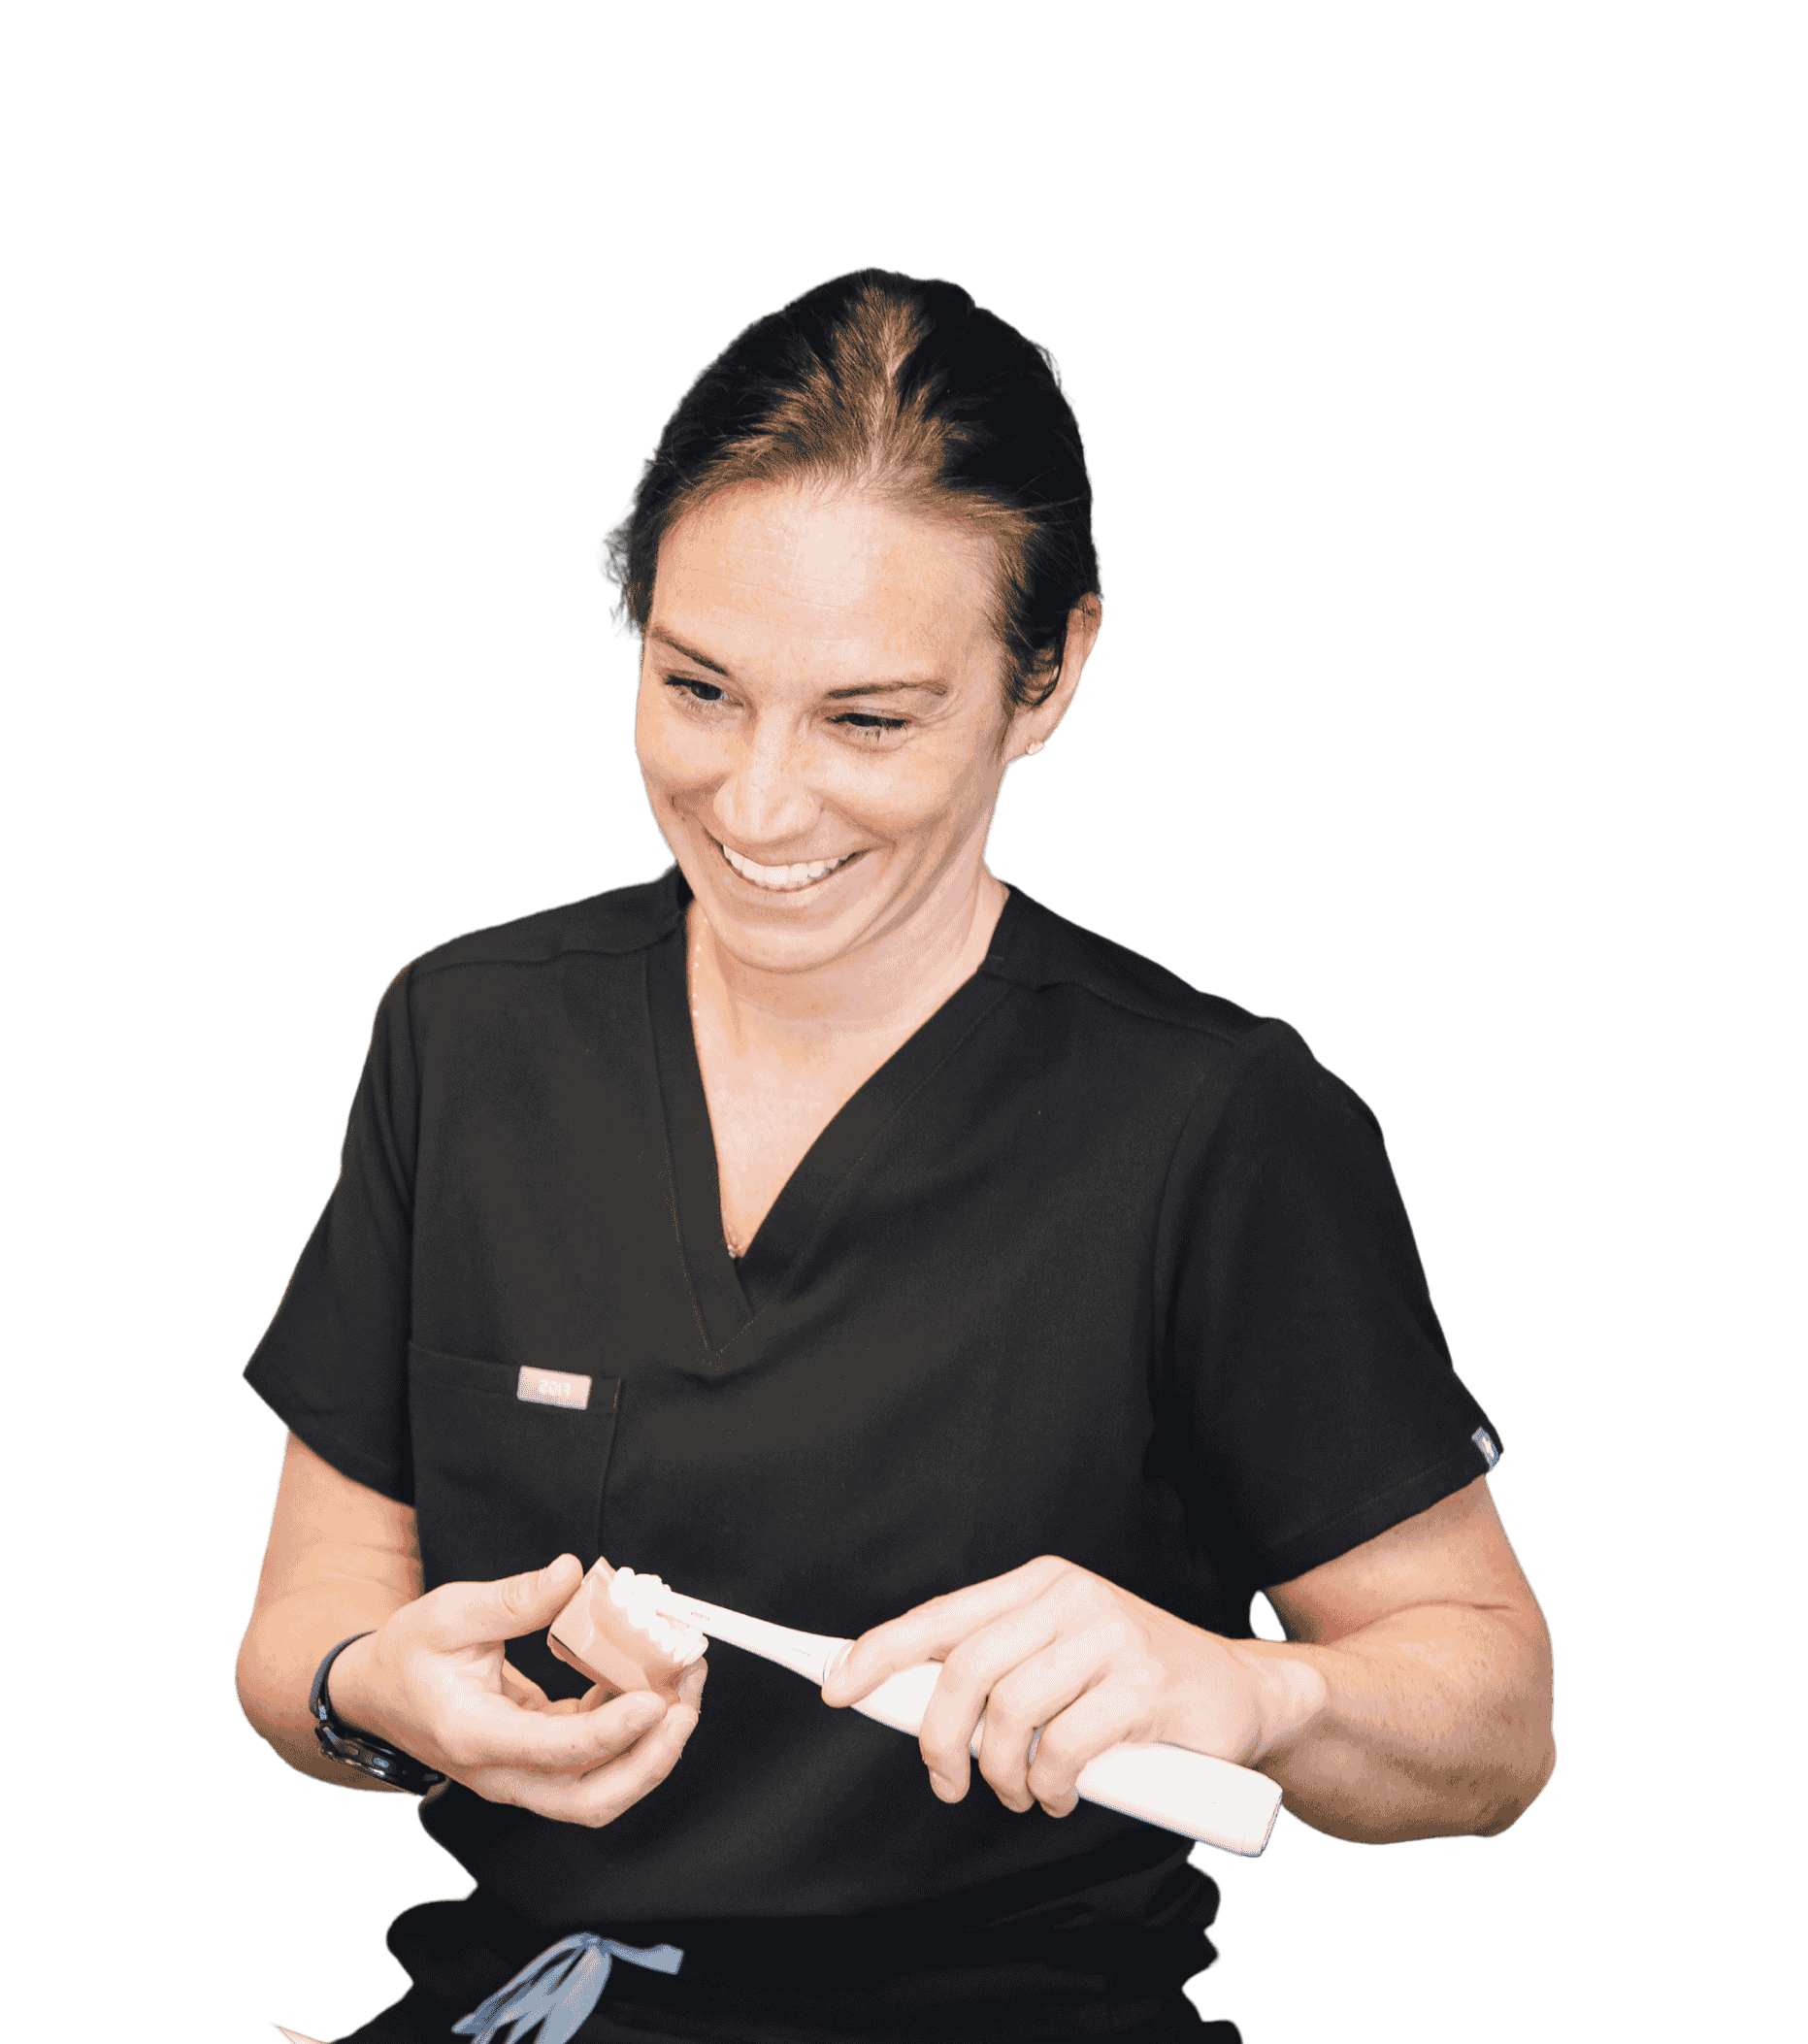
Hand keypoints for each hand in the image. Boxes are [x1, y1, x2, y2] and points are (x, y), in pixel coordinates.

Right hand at [332, 1554, 707, 1828]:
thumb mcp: (451, 1613)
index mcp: (477, 1736)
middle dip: (652, 1759)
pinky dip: (629, 1727)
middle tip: (687, 1703)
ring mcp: (521, 1773)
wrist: (376, 1692)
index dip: (614, 1730)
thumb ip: (514, 1599)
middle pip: (592, 1799)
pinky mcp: (537, 1760)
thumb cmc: (407, 1655)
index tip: (655, 1699)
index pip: (558, 1751)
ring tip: (684, 1687)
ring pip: (600, 1788)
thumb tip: (571, 1575)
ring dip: (650, 1746)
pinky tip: (647, 1680)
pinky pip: (594, 1759)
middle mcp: (502, 1771)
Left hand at [819, 1556, 1270, 1819]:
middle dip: (938, 1740)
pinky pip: (1062, 1746)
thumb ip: (1002, 1668)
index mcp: (1039, 1584)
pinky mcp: (1142, 1686)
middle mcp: (1069, 1598)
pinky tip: (1060, 1794)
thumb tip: (915, 1706)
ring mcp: (1109, 1637)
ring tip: (1021, 1793)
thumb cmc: (1136, 1685)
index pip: (940, 1615)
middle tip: (946, 1783)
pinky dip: (1049, 1786)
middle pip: (964, 1669)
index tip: (836, 1685)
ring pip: (1008, 1713)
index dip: (879, 1651)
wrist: (1242, 1693)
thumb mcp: (1064, 1656)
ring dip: (1001, 1774)